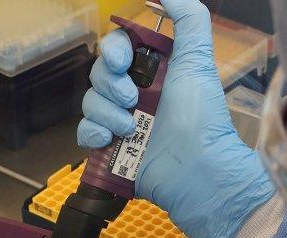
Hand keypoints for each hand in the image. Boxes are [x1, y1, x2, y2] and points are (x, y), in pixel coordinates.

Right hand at [77, 0, 274, 237]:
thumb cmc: (202, 117)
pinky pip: (84, 133)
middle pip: (99, 73)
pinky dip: (93, 134)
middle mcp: (137, 95)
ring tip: (132, 128)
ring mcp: (122, 123)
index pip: (118, 48)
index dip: (114, 51)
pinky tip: (111, 140)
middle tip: (132, 99)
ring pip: (90, 103)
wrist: (199, 170)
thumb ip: (189, 18)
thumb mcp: (198, 59)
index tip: (123, 62)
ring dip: (106, 112)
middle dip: (110, 83)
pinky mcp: (112, 150)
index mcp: (154, 72)